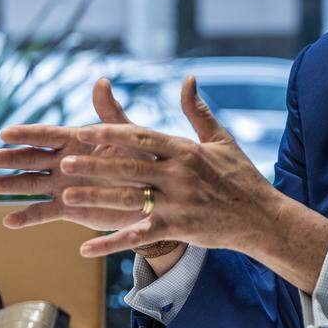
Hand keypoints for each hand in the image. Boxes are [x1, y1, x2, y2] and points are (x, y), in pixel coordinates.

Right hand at [0, 78, 150, 230]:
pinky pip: (44, 212)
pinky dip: (27, 217)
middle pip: (31, 158)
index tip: (4, 134)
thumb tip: (101, 81)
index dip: (26, 134)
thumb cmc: (141, 158)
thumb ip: (111, 113)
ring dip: (10, 185)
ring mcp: (63, 184)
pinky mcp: (68, 208)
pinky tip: (8, 221)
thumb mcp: (128, 135)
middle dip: (9, 159)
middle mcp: (63, 161)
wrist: (151, 192)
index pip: (46, 135)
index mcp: (75, 141)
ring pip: (31, 184)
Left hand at [59, 77, 327, 286]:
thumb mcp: (221, 140)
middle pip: (130, 168)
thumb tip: (187, 79)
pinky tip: (86, 248)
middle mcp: (180, 175)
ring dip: (97, 198)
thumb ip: (197, 111)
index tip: (85, 131)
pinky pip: (139, 236)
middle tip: (65, 164)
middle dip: (96, 165)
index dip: (112, 134)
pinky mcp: (180, 228)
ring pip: (130, 200)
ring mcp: (179, 203)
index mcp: (186, 151)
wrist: (261, 217)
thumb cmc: (241, 177)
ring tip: (68, 197)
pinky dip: (111, 243)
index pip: (143, 138)